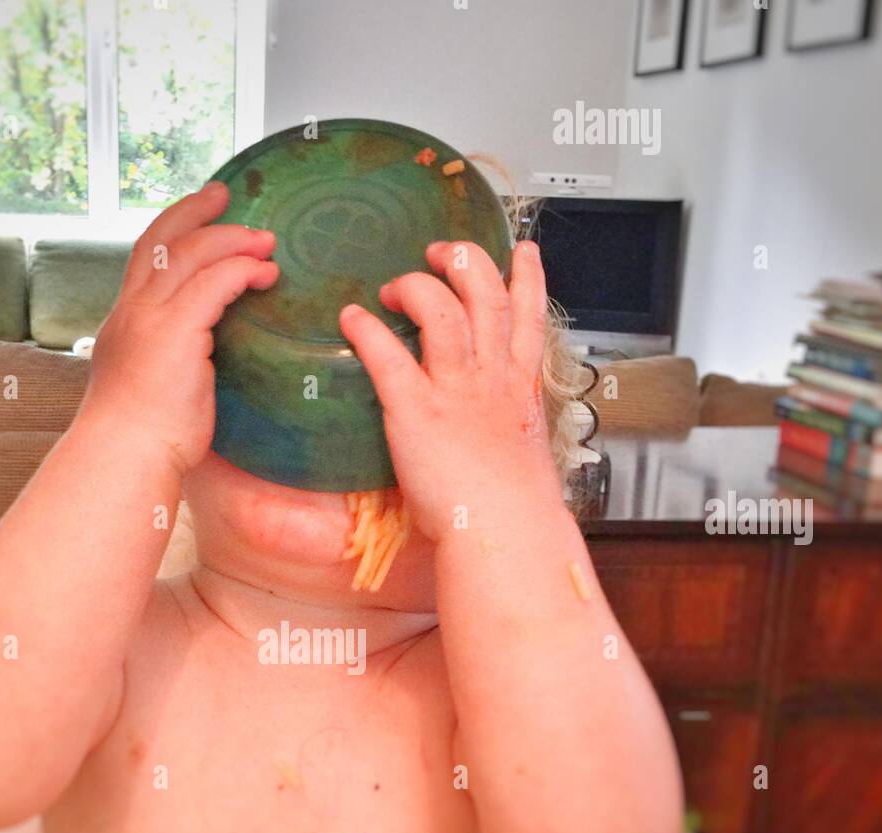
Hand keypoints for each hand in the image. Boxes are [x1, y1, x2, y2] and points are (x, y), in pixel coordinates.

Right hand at [83, 181, 279, 474]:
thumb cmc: (144, 442)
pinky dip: (242, 270)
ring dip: (231, 239)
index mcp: (124, 325)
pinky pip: (214, 282)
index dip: (171, 232)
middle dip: (195, 213)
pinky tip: (265, 273)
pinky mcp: (174, 331)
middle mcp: (131, 312)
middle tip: (228, 197)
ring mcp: (149, 318)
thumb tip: (203, 366)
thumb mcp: (155, 390)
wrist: (124, 458)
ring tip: (265, 241)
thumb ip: (175, 365)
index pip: (144, 261)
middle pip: (160, 240)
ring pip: (190, 253)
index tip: (198, 216)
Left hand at [338, 239, 555, 538]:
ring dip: (415, 286)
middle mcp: (491, 377)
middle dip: (463, 261)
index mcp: (519, 387)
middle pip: (485, 292)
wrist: (506, 531)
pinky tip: (352, 319)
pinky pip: (388, 355)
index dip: (527, 277)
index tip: (523, 253)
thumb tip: (495, 442)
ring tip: (393, 286)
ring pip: (442, 308)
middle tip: (439, 254)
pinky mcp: (417, 409)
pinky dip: (368, 331)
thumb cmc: (512, 509)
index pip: (529, 316)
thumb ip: (508, 433)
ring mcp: (456, 389)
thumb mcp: (522, 456)